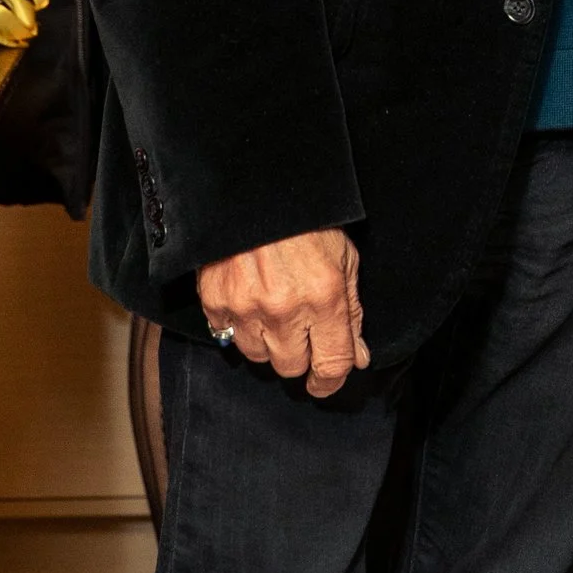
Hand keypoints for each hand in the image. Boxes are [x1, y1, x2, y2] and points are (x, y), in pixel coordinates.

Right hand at [198, 227, 367, 397]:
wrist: (254, 190)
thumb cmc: (306, 221)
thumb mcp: (344, 258)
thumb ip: (351, 312)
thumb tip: (356, 357)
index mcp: (324, 298)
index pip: (332, 364)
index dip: (331, 381)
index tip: (326, 382)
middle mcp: (284, 310)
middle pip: (292, 367)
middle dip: (300, 356)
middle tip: (300, 331)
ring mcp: (246, 308)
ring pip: (259, 356)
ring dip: (268, 342)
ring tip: (272, 310)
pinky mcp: (216, 303)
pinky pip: (227, 337)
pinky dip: (238, 326)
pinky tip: (248, 301)